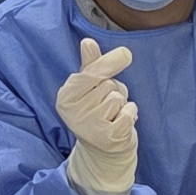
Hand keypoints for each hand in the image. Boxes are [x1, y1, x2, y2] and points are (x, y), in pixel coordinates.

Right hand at [54, 36, 138, 194]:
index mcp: (65, 98)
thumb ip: (91, 65)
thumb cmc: (97, 113)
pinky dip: (130, 114)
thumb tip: (87, 41)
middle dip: (114, 91)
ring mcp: (90, 127)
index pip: (91, 73)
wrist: (103, 153)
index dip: (110, 62)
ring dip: (122, 104)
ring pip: (118, 97)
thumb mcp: (90, 88)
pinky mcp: (109, 138)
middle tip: (107, 106)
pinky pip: (128, 111)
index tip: (127, 53)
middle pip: (108, 84)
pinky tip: (120, 124)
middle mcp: (73, 113)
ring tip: (112, 116)